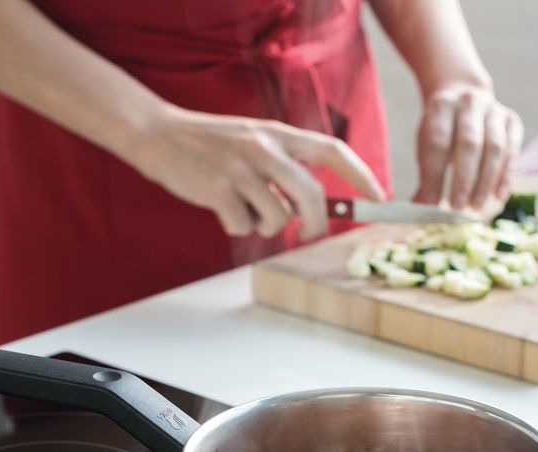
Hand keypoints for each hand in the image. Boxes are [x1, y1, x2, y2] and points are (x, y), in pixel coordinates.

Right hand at [129, 107, 385, 239]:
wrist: (158, 135)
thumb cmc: (210, 144)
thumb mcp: (253, 142)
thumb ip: (281, 167)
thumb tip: (308, 207)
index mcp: (279, 133)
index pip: (332, 150)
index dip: (361, 175)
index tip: (378, 196)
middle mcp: (265, 147)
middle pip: (312, 195)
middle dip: (316, 224)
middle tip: (307, 233)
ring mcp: (241, 169)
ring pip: (277, 218)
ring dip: (264, 226)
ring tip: (245, 211)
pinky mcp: (218, 189)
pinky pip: (243, 225)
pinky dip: (235, 226)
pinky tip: (220, 209)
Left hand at [413, 84, 522, 209]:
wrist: (464, 98)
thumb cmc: (442, 131)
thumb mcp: (427, 145)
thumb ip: (426, 175)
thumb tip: (423, 208)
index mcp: (442, 106)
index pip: (438, 143)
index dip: (435, 176)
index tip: (431, 204)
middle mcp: (470, 103)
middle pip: (469, 144)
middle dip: (463, 179)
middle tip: (457, 207)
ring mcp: (494, 110)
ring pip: (494, 148)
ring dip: (485, 180)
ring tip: (476, 205)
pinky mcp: (512, 121)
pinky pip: (512, 151)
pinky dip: (505, 176)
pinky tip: (498, 196)